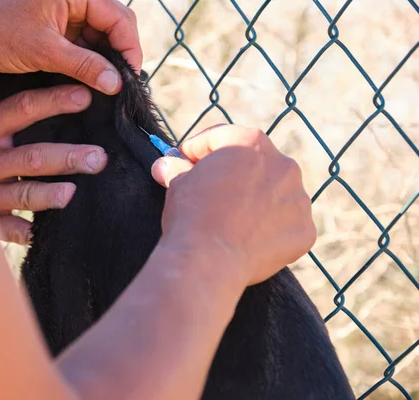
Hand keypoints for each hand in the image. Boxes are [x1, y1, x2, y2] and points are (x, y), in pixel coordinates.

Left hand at [0, 0, 141, 94]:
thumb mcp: (43, 51)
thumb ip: (84, 65)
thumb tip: (117, 83)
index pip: (118, 17)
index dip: (129, 48)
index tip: (132, 77)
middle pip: (113, 24)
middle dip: (120, 53)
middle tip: (124, 85)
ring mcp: (65, 12)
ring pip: (100, 36)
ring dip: (106, 60)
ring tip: (111, 86)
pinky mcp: (56, 28)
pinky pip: (83, 43)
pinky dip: (90, 61)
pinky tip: (95, 79)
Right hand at [0, 84, 107, 243]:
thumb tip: (30, 82)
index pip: (22, 110)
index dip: (54, 102)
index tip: (85, 97)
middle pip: (32, 157)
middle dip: (67, 157)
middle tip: (98, 157)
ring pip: (22, 194)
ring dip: (49, 195)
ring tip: (73, 192)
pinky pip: (5, 229)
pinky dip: (25, 232)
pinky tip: (46, 232)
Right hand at [151, 125, 315, 285]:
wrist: (208, 260)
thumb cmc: (192, 215)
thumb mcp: (178, 184)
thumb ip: (178, 169)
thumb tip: (165, 166)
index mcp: (250, 143)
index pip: (222, 137)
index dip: (198, 149)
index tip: (184, 161)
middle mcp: (283, 164)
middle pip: (255, 162)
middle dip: (233, 173)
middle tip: (210, 190)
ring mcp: (298, 198)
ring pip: (276, 192)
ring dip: (257, 199)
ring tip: (232, 219)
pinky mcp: (304, 230)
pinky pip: (286, 223)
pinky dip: (270, 228)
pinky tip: (249, 239)